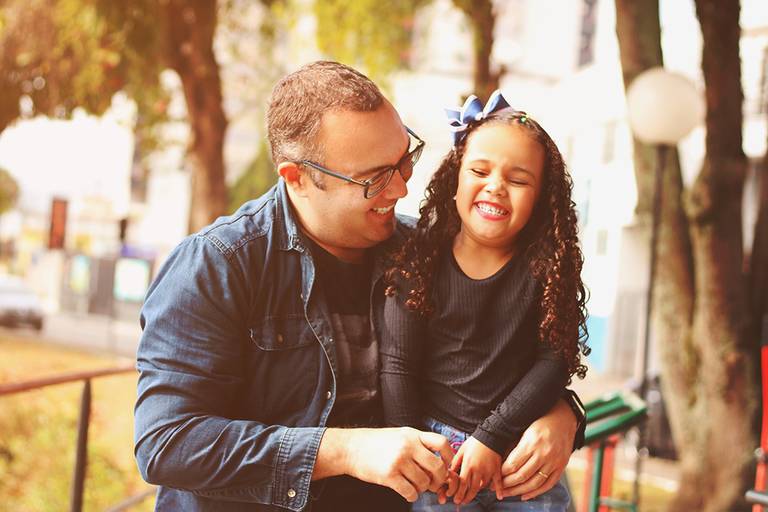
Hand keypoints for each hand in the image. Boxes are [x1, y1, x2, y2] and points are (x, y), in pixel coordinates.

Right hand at [319, 427, 453, 501]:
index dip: (449, 457)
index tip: (447, 466)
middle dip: (439, 479)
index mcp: (412, 435)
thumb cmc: (375, 443)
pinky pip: (410, 492)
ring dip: (423, 489)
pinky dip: (412, 496)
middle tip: (434, 483)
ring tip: (415, 487)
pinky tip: (407, 494)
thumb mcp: (399, 435)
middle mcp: (407, 446)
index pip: (441, 443)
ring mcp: (398, 461)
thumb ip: (417, 443)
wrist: (350, 448)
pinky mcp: (388, 476)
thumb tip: (438, 461)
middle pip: (437, 467)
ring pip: (424, 482)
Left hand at [449, 436, 502, 504]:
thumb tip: (449, 472)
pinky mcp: (497, 469)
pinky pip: (498, 482)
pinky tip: (499, 497)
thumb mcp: (462, 450)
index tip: (455, 499)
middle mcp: (478, 470)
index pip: (462, 484)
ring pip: (483, 487)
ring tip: (471, 495)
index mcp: (469, 465)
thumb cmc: (475, 442)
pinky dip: (499, 490)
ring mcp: (489, 471)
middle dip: (466, 497)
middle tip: (462, 502)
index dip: (458, 493)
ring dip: (477, 492)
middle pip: (472, 489)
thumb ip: (456, 462)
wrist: (490, 435)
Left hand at [500, 399, 576, 499]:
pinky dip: (536, 492)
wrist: (563, 419)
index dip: (502, 473)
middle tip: (498, 489)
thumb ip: (515, 448)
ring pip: (534, 483)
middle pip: (522, 475)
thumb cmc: (540, 423)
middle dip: (507, 484)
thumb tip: (500, 464)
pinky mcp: (561, 467)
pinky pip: (548, 485)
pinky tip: (525, 496)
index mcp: (531, 442)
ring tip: (508, 493)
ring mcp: (554, 461)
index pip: (513, 464)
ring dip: (518, 491)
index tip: (495, 477)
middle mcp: (543, 453)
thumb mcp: (525, 431)